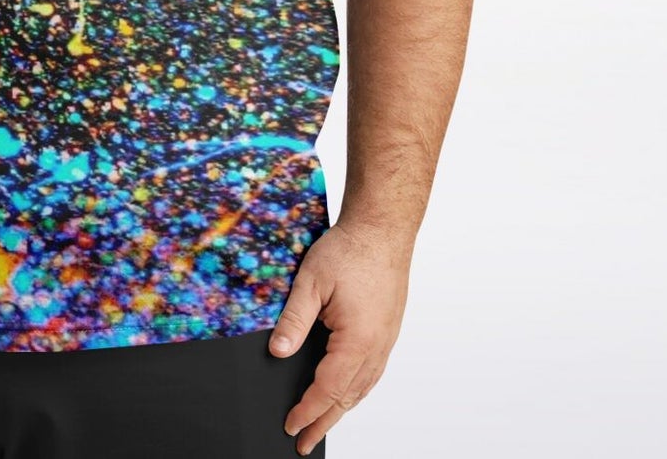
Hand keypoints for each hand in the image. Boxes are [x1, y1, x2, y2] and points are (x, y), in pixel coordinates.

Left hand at [270, 219, 413, 455]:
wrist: (383, 229)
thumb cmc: (350, 249)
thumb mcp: (310, 281)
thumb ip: (293, 320)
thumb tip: (278, 352)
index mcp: (357, 341)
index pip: (327, 389)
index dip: (307, 411)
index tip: (290, 426)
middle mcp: (376, 347)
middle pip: (348, 397)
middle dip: (324, 422)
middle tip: (304, 443)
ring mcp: (386, 340)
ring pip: (362, 387)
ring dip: (341, 409)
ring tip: (322, 425)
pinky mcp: (387, 330)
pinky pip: (371, 372)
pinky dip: (355, 389)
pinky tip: (346, 391)